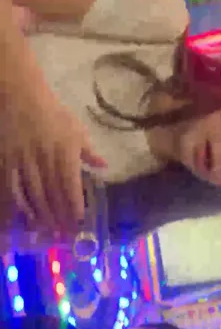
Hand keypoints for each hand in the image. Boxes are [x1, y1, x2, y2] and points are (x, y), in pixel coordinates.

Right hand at [0, 87, 106, 232]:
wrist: (20, 95)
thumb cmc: (52, 112)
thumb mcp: (75, 128)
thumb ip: (88, 151)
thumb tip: (104, 166)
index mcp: (64, 150)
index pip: (70, 182)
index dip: (74, 202)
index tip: (78, 220)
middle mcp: (44, 157)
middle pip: (52, 192)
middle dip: (59, 215)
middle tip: (64, 233)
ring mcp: (23, 160)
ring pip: (32, 192)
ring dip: (41, 214)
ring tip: (47, 229)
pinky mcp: (6, 160)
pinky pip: (10, 186)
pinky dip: (16, 203)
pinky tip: (21, 217)